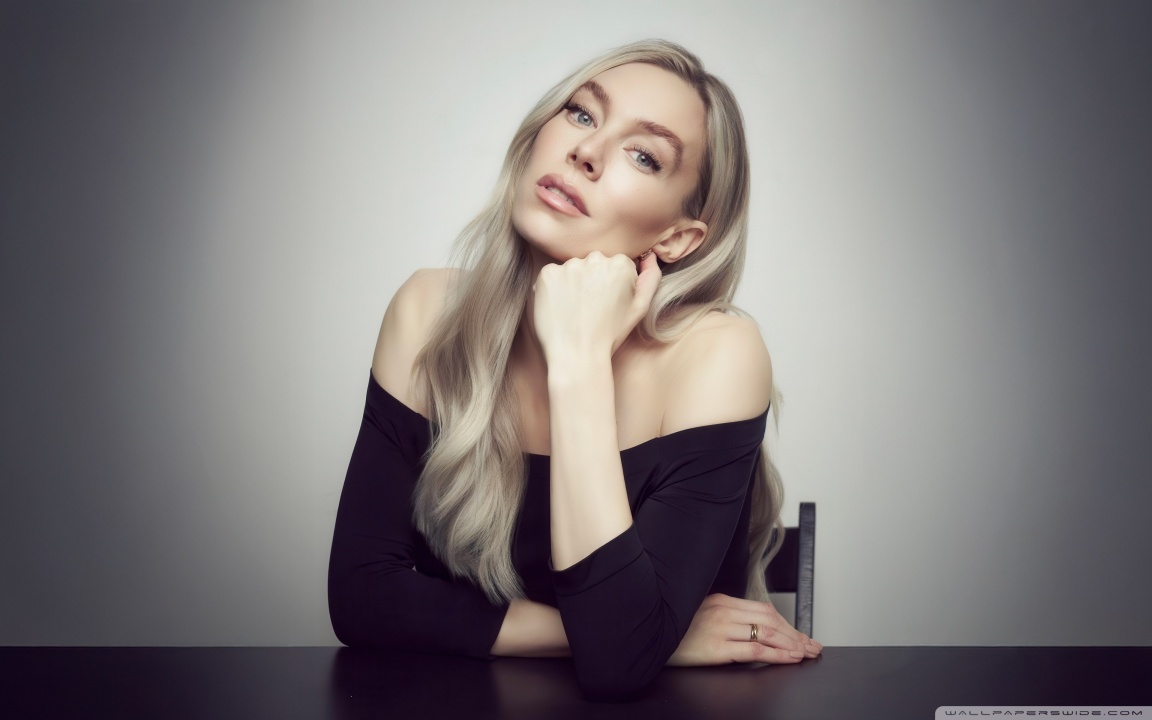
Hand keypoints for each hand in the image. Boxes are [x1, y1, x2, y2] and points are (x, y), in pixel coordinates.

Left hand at [531, 250, 660, 363]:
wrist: (578, 355)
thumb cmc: (611, 334)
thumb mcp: (640, 308)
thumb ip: (651, 277)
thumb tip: (650, 256)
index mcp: (620, 264)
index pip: (615, 265)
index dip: (611, 285)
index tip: (606, 303)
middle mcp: (595, 259)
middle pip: (593, 264)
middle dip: (592, 280)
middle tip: (590, 308)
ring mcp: (570, 266)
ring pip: (572, 270)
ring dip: (572, 284)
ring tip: (574, 310)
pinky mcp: (548, 274)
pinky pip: (551, 275)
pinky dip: (553, 289)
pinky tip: (559, 307)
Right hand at [667, 593, 822, 665]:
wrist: (649, 635)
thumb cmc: (674, 630)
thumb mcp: (700, 614)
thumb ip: (724, 617)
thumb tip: (748, 628)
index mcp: (721, 600)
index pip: (763, 609)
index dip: (786, 623)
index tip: (800, 634)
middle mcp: (723, 610)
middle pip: (770, 620)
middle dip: (795, 634)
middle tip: (812, 645)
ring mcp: (721, 628)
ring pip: (767, 633)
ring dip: (792, 644)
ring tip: (806, 653)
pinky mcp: (717, 648)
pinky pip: (755, 650)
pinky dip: (777, 654)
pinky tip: (789, 659)